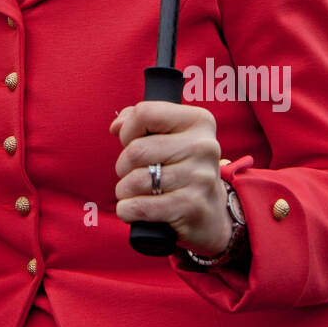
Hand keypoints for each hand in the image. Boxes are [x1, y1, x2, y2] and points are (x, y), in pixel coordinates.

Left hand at [109, 99, 232, 254]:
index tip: (131, 142)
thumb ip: (140, 120)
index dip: (127, 130)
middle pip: (136, 150)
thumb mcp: (169, 136)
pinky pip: (141, 206)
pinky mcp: (192, 207)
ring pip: (136, 180)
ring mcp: (200, 177)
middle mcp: (203, 146)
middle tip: (132, 173)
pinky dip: (127, 210)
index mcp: (198, 121)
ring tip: (135, 192)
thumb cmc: (181, 168)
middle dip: (123, 165)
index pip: (145, 113)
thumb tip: (117, 126)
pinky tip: (134, 209)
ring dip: (125, 190)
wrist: (210, 213)